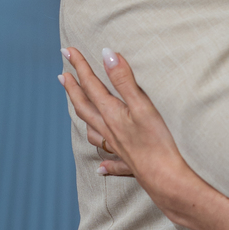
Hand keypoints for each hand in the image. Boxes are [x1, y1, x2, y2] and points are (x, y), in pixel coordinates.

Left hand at [59, 46, 198, 222]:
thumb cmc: (158, 142)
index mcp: (112, 114)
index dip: (79, 66)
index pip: (91, 85)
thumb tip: (107, 54)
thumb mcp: (142, 105)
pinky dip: (105, 161)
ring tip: (77, 109)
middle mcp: (110, 131)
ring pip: (93, 131)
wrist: (166, 179)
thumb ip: (124, 80)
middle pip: (84, 107)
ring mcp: (118, 149)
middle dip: (73, 88)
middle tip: (62, 74)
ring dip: (83, 117)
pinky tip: (101, 167)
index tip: (67, 50)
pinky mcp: (130, 164)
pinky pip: (111, 161)